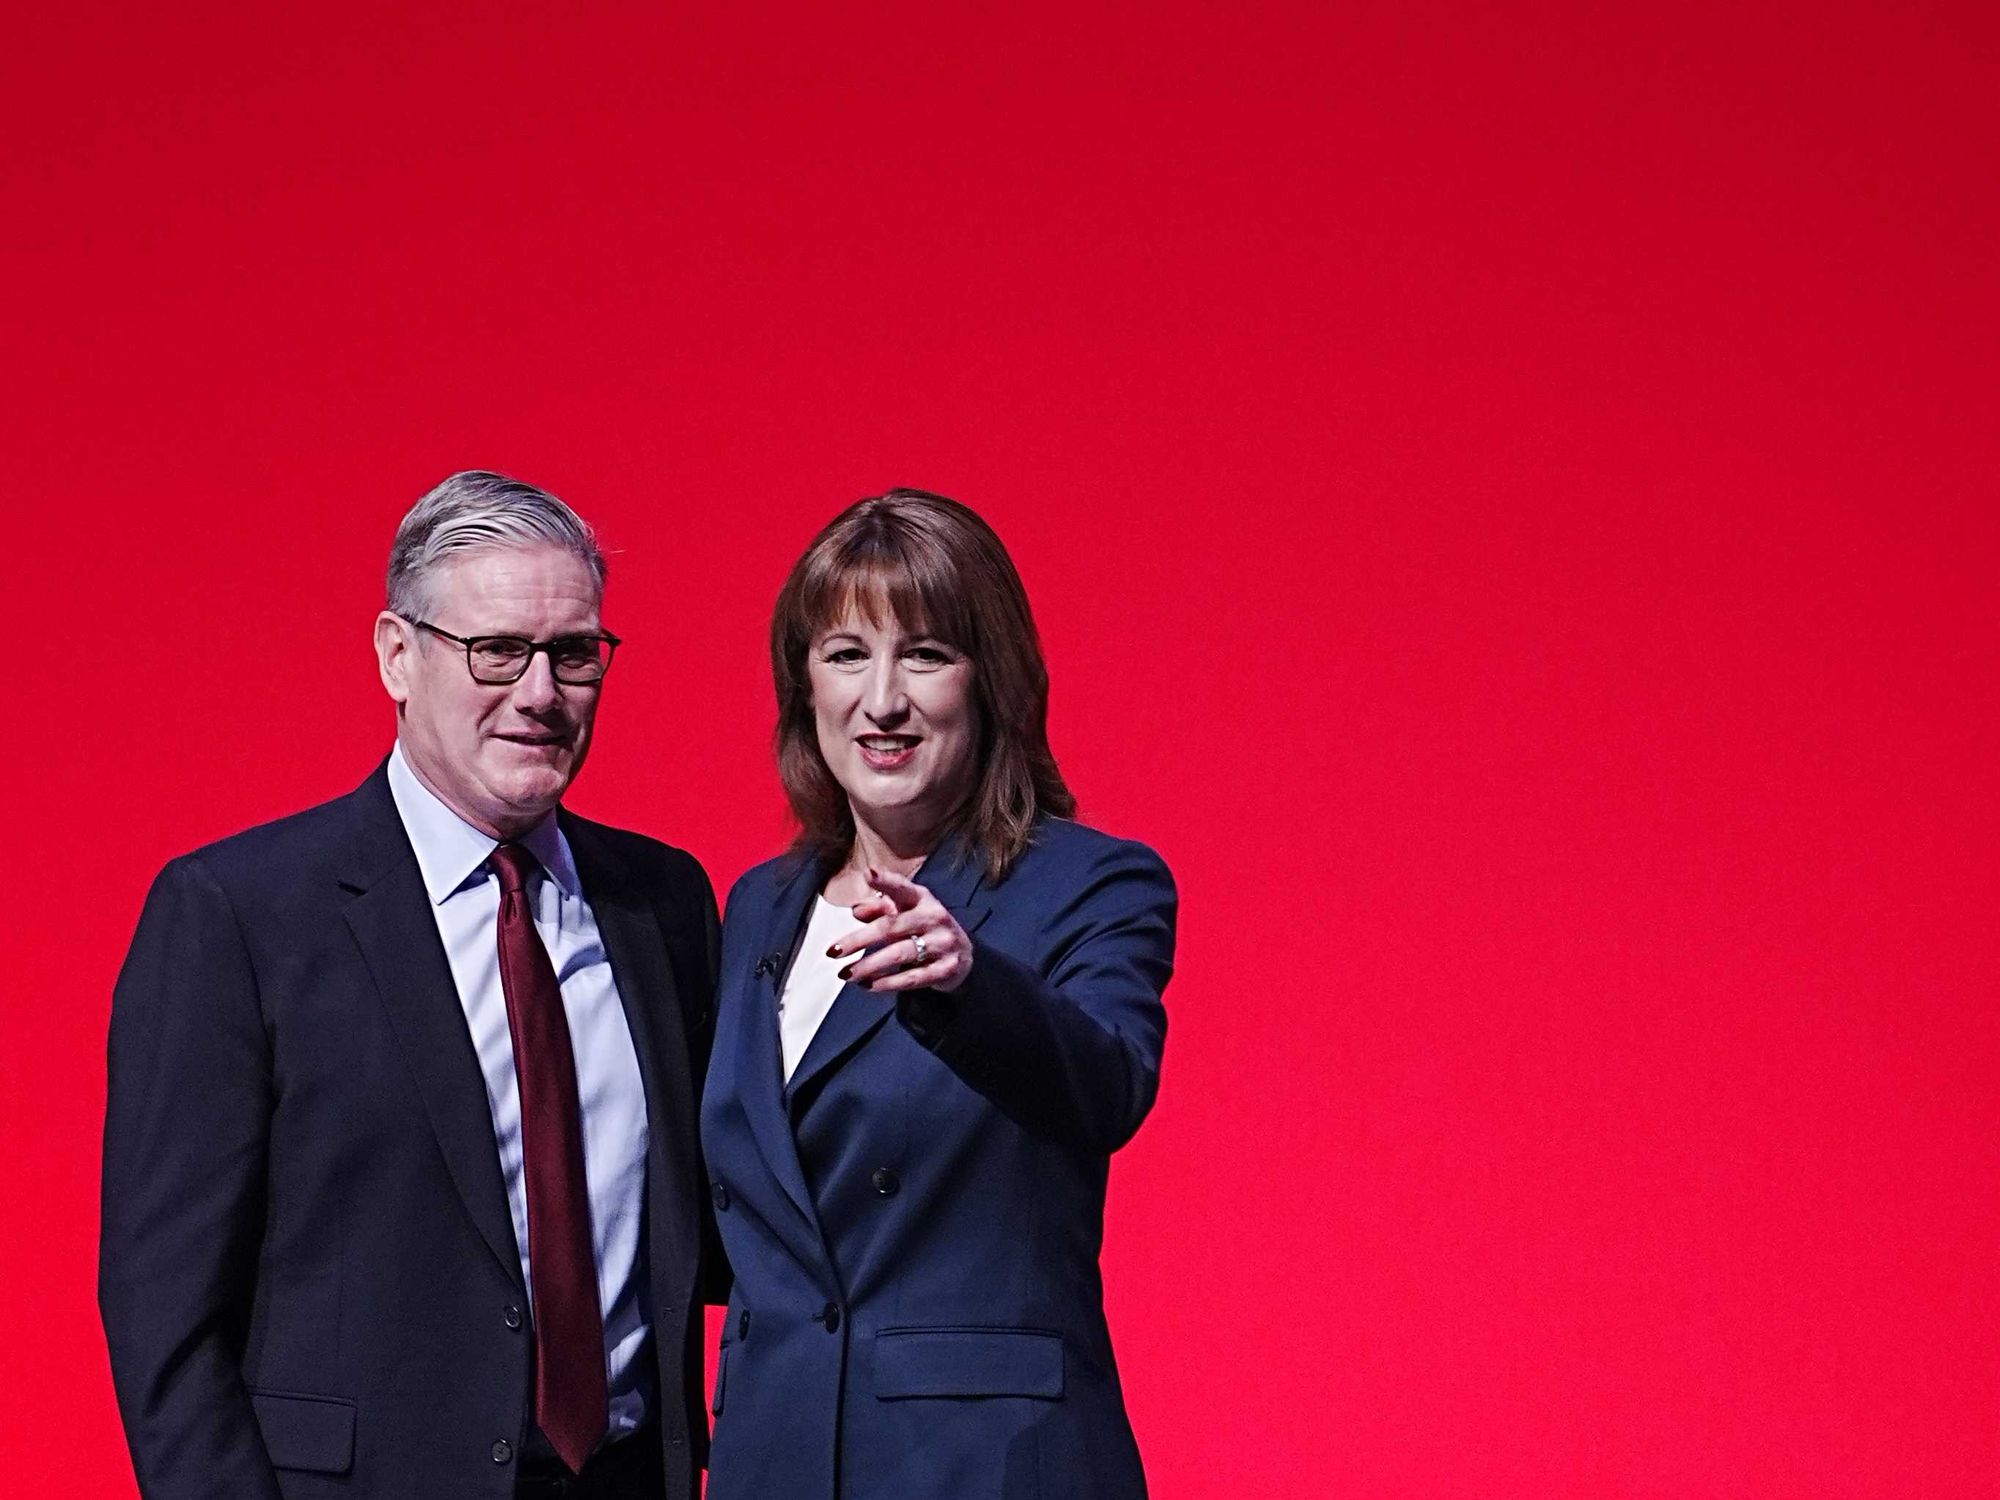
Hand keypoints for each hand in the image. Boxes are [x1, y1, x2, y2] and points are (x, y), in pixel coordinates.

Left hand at [827, 867, 972, 992]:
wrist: (963, 955)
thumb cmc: (924, 928)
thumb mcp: (904, 913)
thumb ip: (879, 909)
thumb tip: (856, 910)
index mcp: (923, 898)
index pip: (902, 888)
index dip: (886, 881)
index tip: (868, 874)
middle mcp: (935, 917)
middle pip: (891, 927)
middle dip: (859, 940)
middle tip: (834, 951)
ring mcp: (943, 943)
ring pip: (899, 954)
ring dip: (869, 965)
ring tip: (847, 974)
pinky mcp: (947, 968)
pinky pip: (912, 978)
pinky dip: (888, 983)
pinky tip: (869, 985)